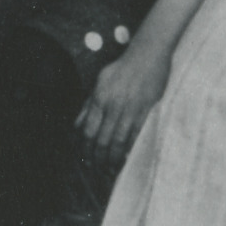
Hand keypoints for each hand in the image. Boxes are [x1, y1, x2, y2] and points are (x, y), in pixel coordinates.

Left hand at [76, 42, 174, 168]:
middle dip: (98, 159)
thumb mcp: (100, 81)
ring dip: (113, 160)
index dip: (85, 148)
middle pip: (102, 140)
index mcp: (100, 97)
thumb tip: (78, 125)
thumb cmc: (122, 68)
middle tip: (96, 170)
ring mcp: (130, 109)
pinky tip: (126, 159)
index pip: (88, 130)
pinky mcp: (146, 111)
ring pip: (119, 142)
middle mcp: (113, 105)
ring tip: (110, 171)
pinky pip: (136, 136)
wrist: (148, 55)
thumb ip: (89, 104)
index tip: (85, 158)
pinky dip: (130, 150)